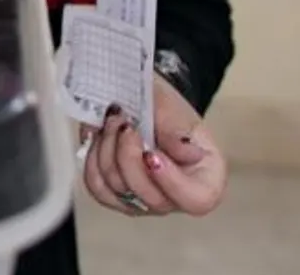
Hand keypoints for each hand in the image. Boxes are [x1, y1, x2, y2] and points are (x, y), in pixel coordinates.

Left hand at [82, 75, 227, 217]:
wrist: (137, 98)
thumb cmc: (163, 107)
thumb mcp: (172, 110)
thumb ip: (177, 132)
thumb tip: (190, 155)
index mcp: (205, 179)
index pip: (196, 200)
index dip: (171, 181)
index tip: (151, 153)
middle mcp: (176, 197)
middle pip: (150, 198)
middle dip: (129, 156)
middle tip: (125, 123)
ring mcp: (145, 201)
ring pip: (119, 190)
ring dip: (108, 151)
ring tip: (113, 123)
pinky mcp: (117, 197)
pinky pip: (98, 188)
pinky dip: (94, 160)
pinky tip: (99, 139)